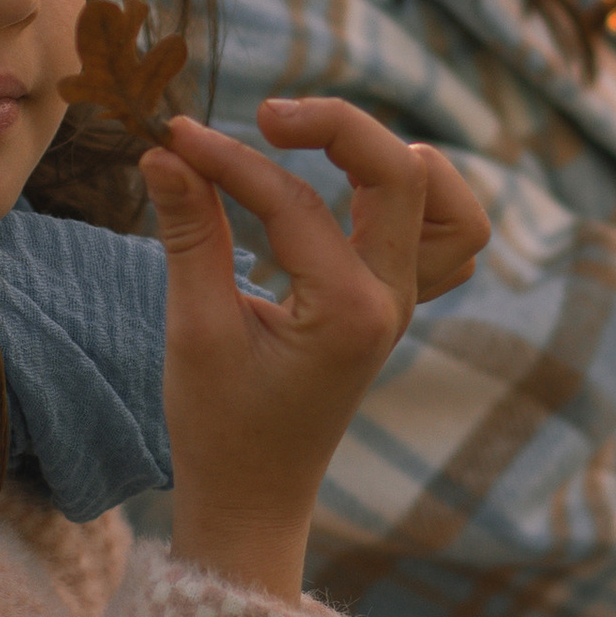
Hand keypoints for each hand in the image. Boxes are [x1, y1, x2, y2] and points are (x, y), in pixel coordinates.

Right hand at [143, 97, 489, 601]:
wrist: (253, 501)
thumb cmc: (219, 428)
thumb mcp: (196, 329)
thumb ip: (189, 233)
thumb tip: (164, 150)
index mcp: (348, 314)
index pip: (294, 200)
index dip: (228, 159)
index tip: (172, 135)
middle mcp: (391, 304)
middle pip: (402, 174)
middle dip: (336, 126)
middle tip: (264, 116)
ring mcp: (403, 307)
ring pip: (450, 208)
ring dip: (397, 160)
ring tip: (325, 146)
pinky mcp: (393, 308)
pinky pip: (445, 241)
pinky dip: (415, 201)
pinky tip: (353, 192)